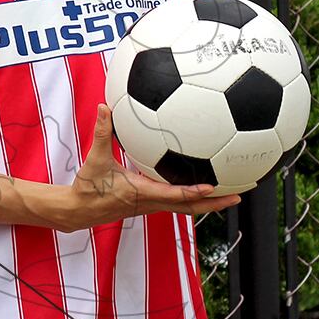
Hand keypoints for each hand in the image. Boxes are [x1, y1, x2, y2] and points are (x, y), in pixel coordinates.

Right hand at [57, 104, 240, 231]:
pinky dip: (192, 197)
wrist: (79, 210)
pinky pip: (176, 202)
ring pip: (186, 207)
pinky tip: (199, 185)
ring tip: (230, 193)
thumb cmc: (87, 187)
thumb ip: (101, 133)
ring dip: (209, 203)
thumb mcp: (94, 159)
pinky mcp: (149, 205)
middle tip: (239, 196)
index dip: (194, 191)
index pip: (174, 195)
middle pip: (190, 207)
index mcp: (141, 192)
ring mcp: (152, 206)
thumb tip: (104, 108)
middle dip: (216, 203)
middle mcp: (151, 202)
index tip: (214, 185)